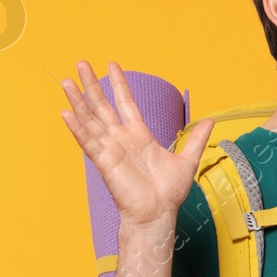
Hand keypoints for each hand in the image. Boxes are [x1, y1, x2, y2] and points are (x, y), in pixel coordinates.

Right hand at [58, 61, 213, 228]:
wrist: (159, 213)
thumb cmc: (169, 192)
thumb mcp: (187, 160)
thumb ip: (196, 139)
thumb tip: (211, 121)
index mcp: (139, 136)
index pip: (126, 103)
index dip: (119, 85)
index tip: (112, 65)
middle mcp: (121, 139)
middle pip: (102, 106)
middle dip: (92, 85)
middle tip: (82, 63)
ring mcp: (110, 149)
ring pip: (90, 119)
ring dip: (77, 100)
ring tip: (67, 81)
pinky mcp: (104, 161)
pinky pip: (87, 141)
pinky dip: (76, 127)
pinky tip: (65, 112)